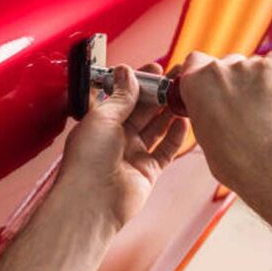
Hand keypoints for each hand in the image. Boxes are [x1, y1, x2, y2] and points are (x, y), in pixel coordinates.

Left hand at [59, 63, 189, 228]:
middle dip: (159, 94)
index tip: (155, 69)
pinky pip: (165, 150)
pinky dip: (175, 136)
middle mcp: (117, 137)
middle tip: (176, 79)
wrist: (92, 201)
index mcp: (101, 122)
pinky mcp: (148, 171)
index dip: (140, 82)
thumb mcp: (103, 117)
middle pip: (143, 111)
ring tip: (183, 96)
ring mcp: (133, 154)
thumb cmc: (87, 160)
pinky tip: (183, 121)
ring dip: (169, 112)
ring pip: (156, 128)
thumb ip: (121, 96)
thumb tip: (126, 72)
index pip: (124, 96)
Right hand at [178, 51, 271, 194]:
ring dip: (260, 78)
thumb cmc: (233, 159)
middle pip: (227, 62)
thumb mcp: (204, 135)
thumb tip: (218, 116)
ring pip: (253, 63)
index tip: (215, 84)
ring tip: (269, 105)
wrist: (263, 161)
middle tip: (247, 102)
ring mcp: (243, 67)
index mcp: (193, 85)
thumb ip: (207, 115)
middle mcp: (216, 70)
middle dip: (236, 78)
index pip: (194, 62)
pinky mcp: (270, 69)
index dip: (206, 71)